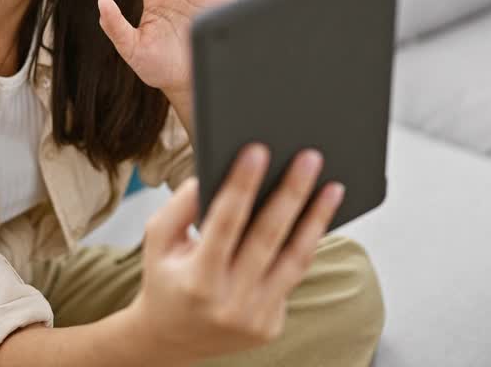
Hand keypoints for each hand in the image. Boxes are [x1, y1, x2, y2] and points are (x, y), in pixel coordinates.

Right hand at [123, 146, 345, 363]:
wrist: (170, 340)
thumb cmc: (165, 279)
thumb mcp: (157, 241)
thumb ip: (179, 206)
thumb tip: (211, 173)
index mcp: (197, 280)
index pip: (224, 223)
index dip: (241, 185)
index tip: (258, 150)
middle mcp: (228, 303)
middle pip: (268, 238)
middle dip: (292, 193)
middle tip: (310, 157)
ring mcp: (254, 318)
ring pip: (293, 260)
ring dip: (316, 220)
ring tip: (332, 188)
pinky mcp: (271, 325)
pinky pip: (292, 278)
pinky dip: (306, 246)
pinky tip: (319, 218)